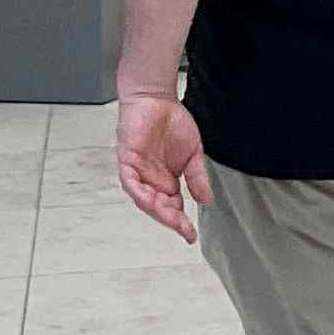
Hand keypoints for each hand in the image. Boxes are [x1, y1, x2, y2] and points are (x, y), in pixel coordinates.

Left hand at [115, 91, 212, 242]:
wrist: (156, 99)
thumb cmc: (172, 122)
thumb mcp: (193, 154)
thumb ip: (197, 177)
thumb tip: (206, 200)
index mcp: (166, 182)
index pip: (173, 208)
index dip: (181, 222)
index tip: (191, 235)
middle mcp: (151, 182)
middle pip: (159, 208)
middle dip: (172, 221)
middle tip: (185, 230)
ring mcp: (138, 174)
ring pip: (144, 200)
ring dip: (158, 211)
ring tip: (173, 218)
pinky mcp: (127, 163)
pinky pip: (131, 183)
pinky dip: (140, 193)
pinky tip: (151, 201)